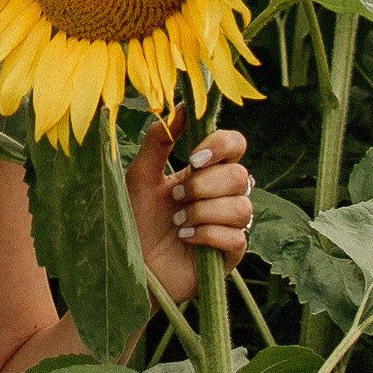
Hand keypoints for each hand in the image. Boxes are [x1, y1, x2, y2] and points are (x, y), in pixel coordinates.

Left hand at [127, 119, 252, 311]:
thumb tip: (181, 107)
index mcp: (206, 171)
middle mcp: (224, 195)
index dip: (222, 146)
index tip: (193, 158)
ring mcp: (231, 225)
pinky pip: (237, 237)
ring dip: (203, 212)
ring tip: (178, 222)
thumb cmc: (135, 219)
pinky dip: (207, 234)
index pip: (236, 145)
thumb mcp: (140, 177)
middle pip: (241, 175)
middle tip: (175, 198)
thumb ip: (158, 141)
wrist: (130, 265)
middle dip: (203, 186)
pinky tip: (186, 238)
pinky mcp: (231, 254)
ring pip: (241, 207)